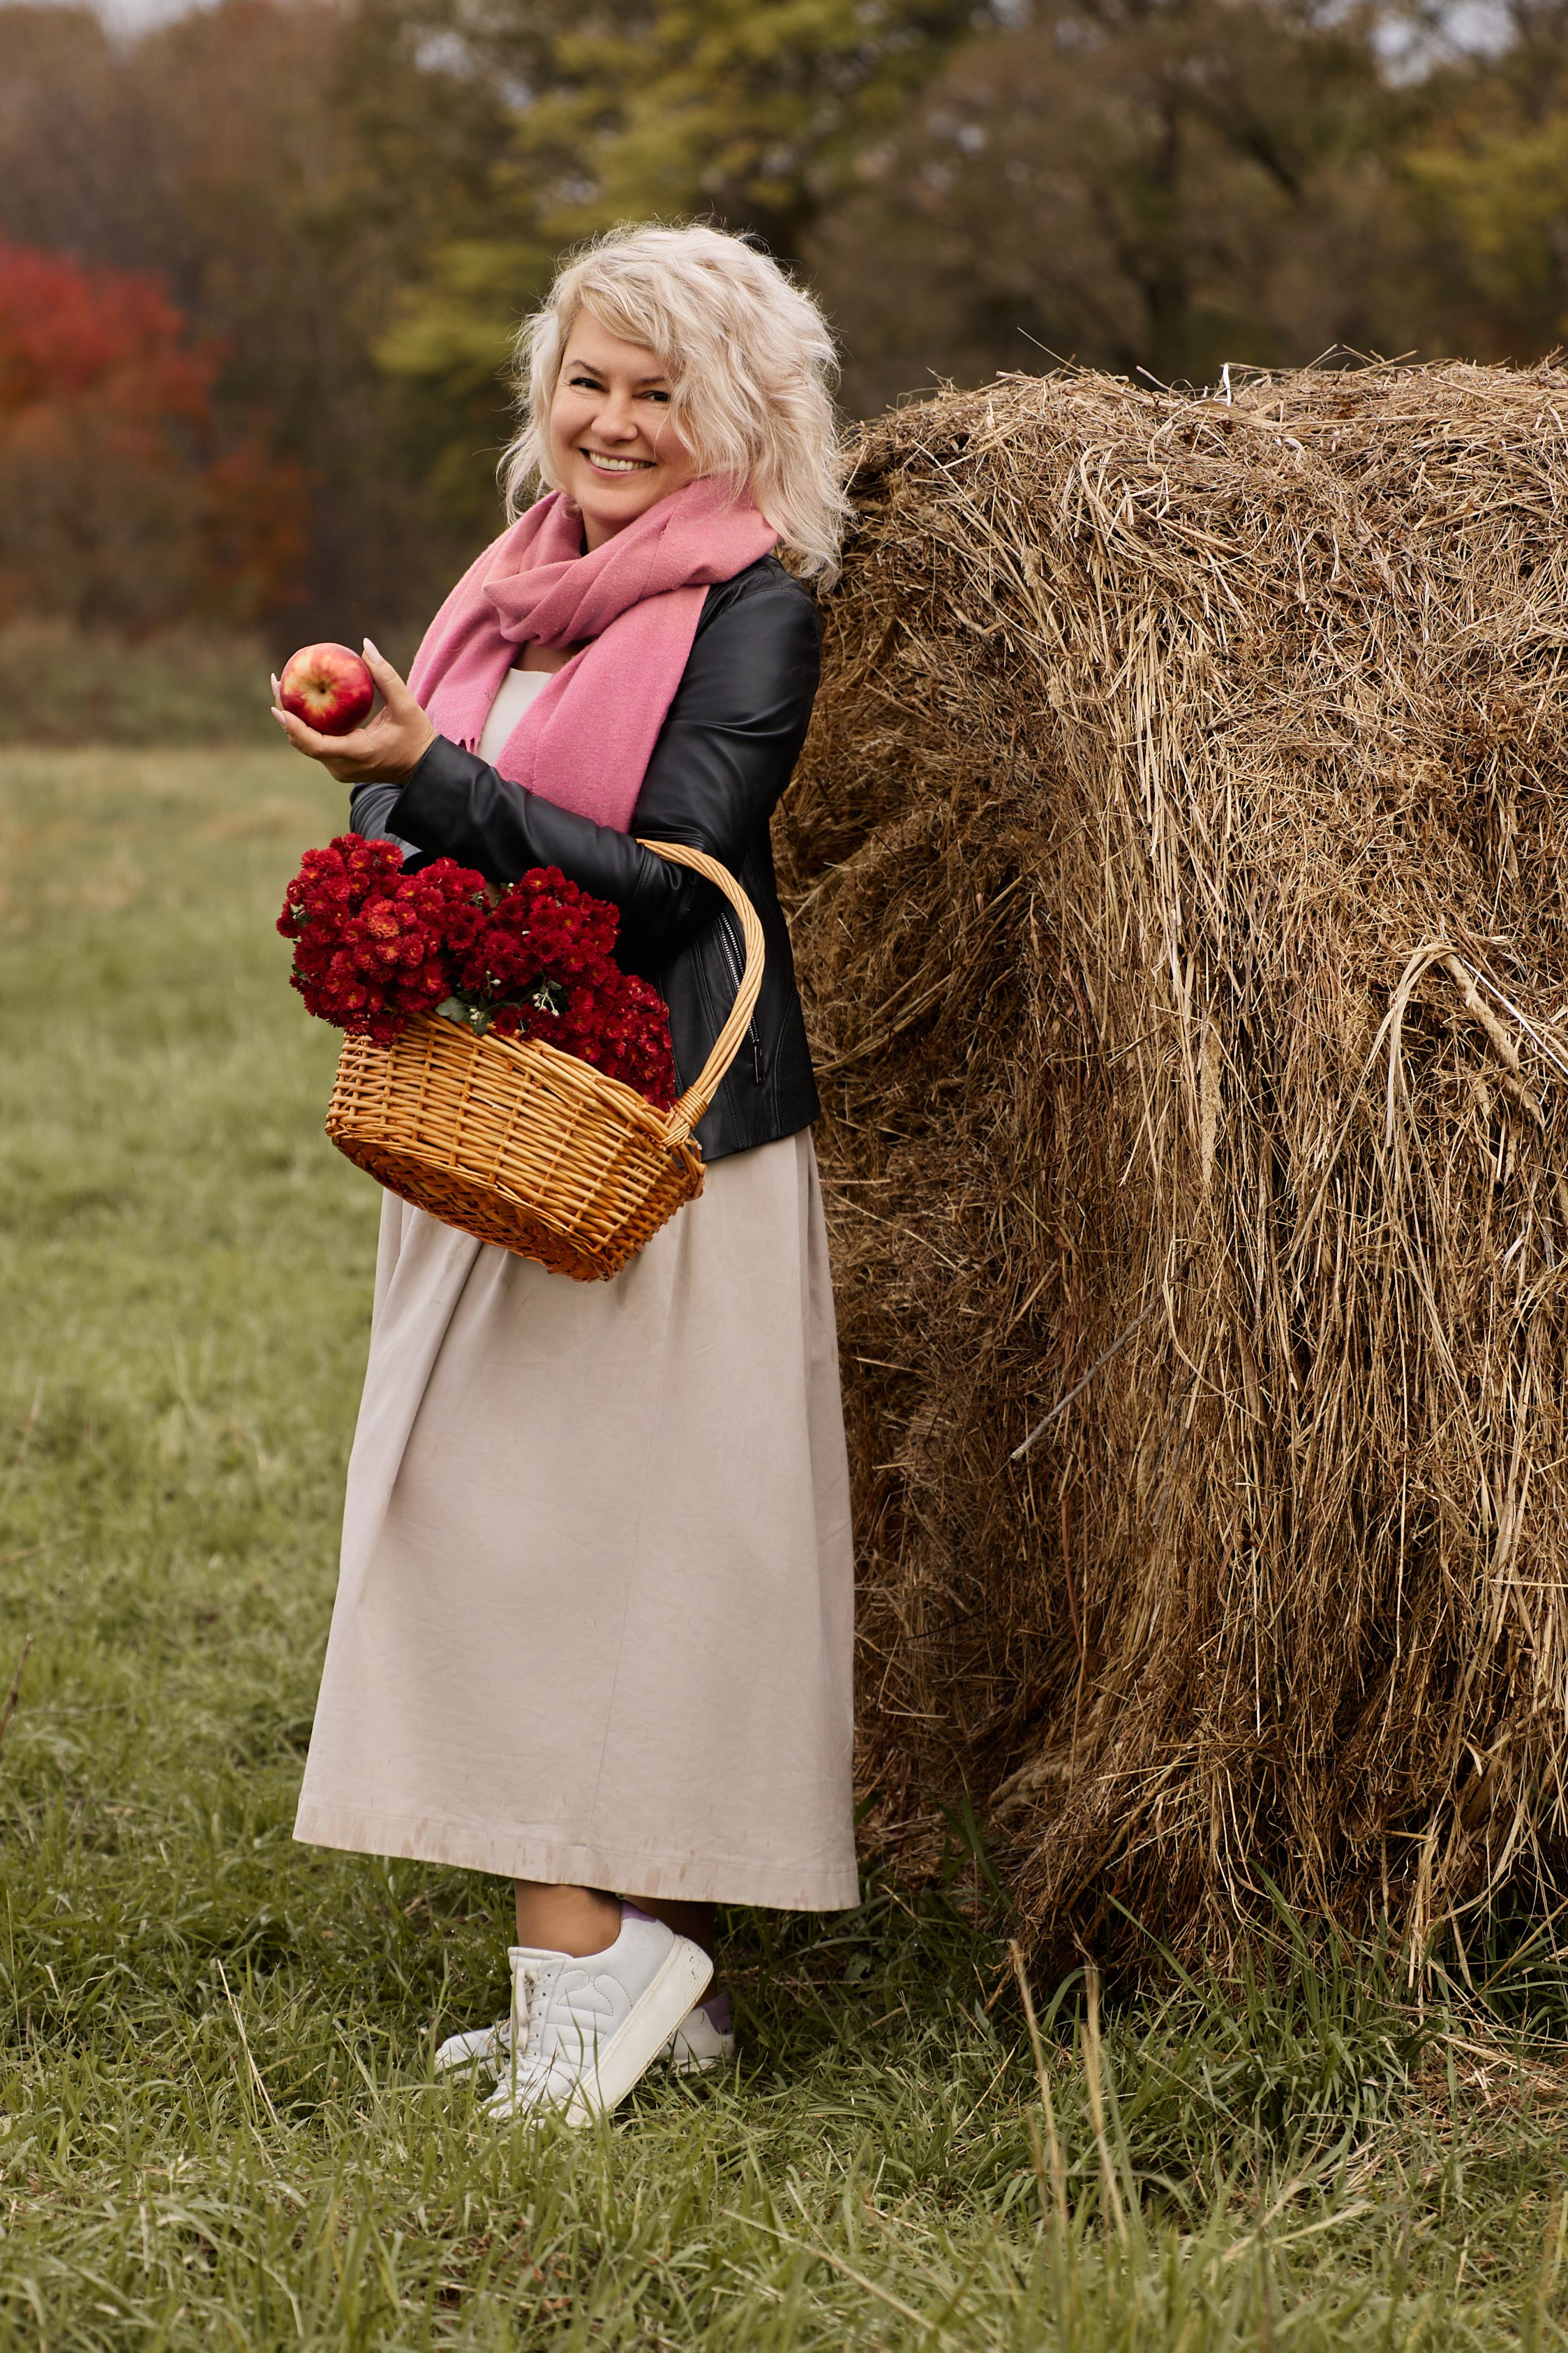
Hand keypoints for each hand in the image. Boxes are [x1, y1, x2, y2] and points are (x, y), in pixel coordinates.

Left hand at [271, 640, 435, 784]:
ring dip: (293, 719)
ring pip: (306, 745)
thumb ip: (386, 676)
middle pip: (303, 742)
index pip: (316, 744)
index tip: (279, 707)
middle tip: (278, 682)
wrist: (422, 768)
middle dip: (286, 714)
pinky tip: (301, 701)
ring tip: (284, 688)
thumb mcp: (407, 706)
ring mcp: (339, 769)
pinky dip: (306, 725)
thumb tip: (365, 645)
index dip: (294, 727)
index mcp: (357, 753)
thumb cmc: (417, 738)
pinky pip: (316, 745)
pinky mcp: (339, 765)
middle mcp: (342, 766)